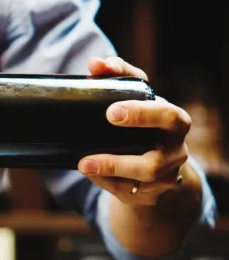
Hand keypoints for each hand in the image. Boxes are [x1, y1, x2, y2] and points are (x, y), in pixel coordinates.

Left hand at [78, 56, 191, 206]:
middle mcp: (175, 149)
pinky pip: (127, 191)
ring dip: (112, 167)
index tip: (111, 110)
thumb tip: (95, 64)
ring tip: (84, 163)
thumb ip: (118, 76)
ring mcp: (165, 175)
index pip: (164, 114)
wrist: (157, 166)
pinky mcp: (151, 195)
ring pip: (144, 174)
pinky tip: (90, 173)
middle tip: (105, 124)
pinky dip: (105, 182)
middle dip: (132, 139)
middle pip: (159, 153)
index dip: (141, 113)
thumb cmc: (142, 124)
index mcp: (173, 121)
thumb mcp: (135, 99)